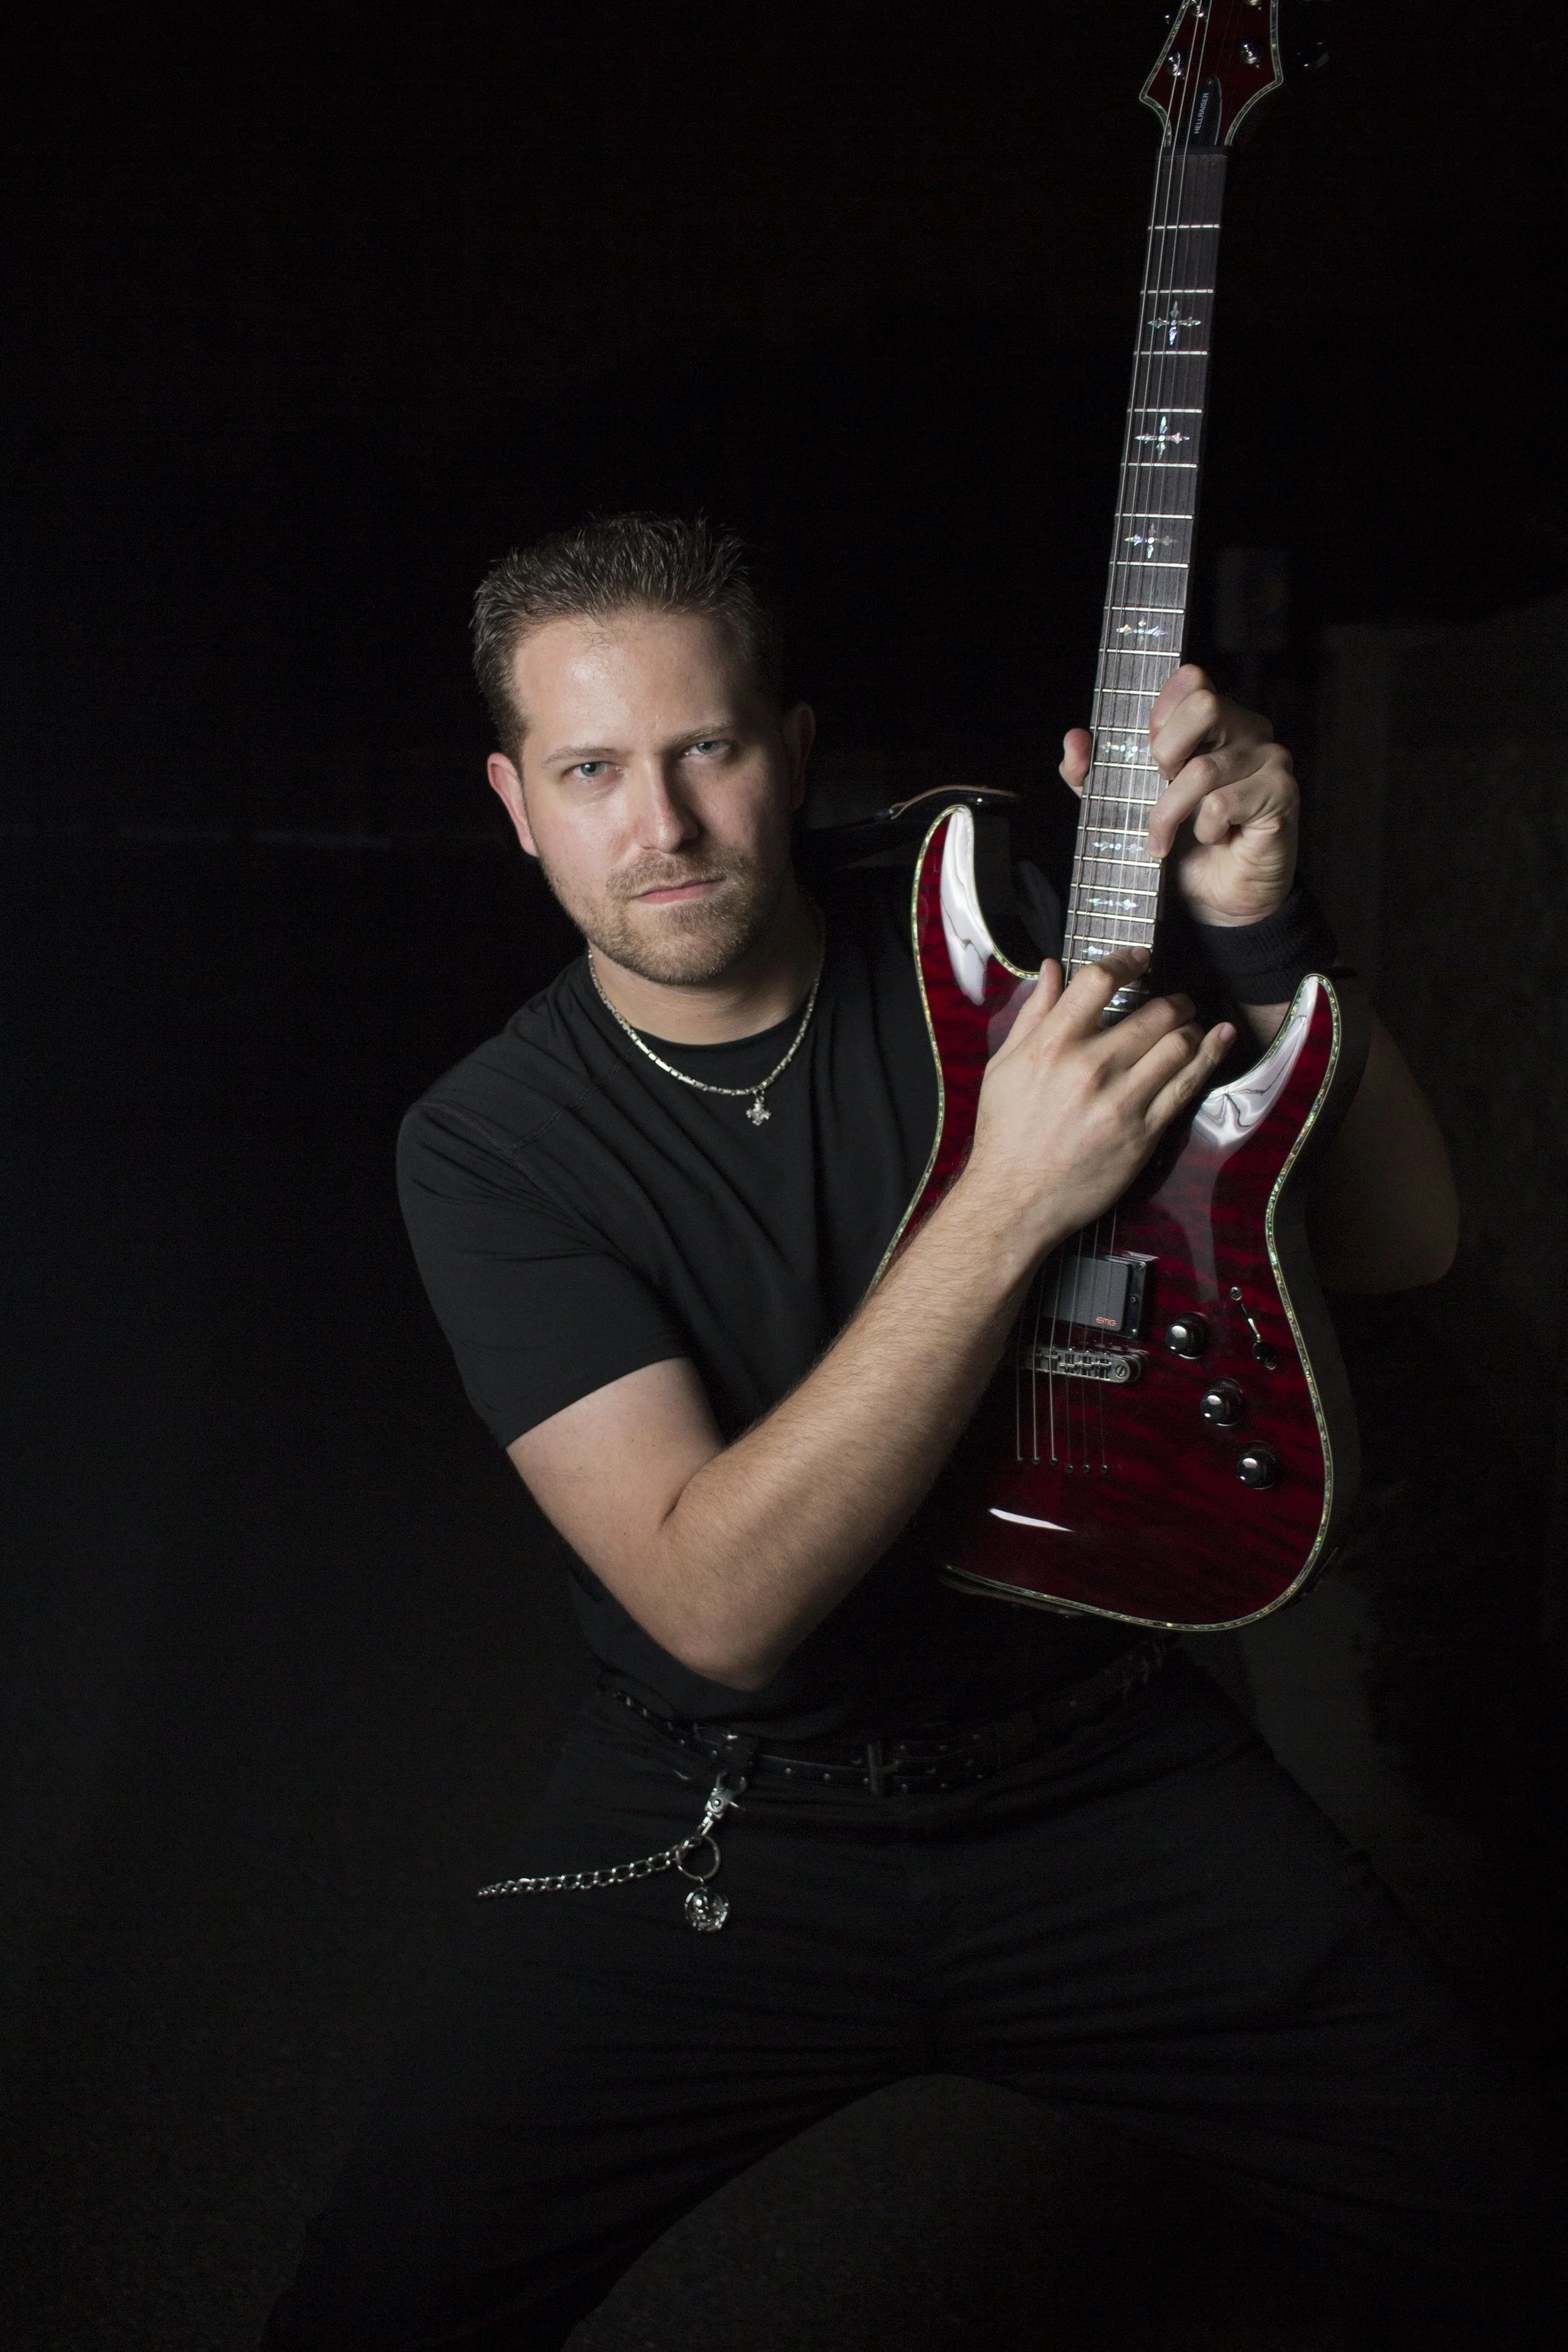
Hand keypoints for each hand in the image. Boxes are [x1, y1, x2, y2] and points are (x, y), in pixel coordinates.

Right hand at [961, 946, 1233, 1266]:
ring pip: (1179, 1043)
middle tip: (1175, 1002)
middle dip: (1173, 999)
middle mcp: (1089, 1068)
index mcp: (1051, 1046)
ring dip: (1192, 1026)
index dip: (1128, 959)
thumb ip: (1033, 1015)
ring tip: (1189, 1025)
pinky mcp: (1144, 1132)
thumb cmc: (1006, 1134)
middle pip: (1155, 1011)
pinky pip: (1188, 1084)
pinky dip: (1211, 1054)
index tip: (1140, 957)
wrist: (1015, 1200)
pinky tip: (1221, 1037)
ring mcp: (1121, 1101)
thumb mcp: (1004, 1067)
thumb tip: (1053, 969)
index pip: (1099, 981)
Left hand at [1059, 664, 1297, 926]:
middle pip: (1204, 704)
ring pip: (1203, 769)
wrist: (1217, 898)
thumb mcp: (1124, 804)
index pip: (1191, 679)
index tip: (1147, 751)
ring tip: (1164, 838)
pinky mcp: (1281, 794)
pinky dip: (1206, 829)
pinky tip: (1212, 838)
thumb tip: (1074, 740)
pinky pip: (1224, 804)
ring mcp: (1270, 759)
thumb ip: (1094, 772)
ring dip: (1170, 813)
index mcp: (1214, 720)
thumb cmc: (1181, 844)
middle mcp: (1247, 729)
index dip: (1161, 712)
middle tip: (1156, 787)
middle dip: (1165, 752)